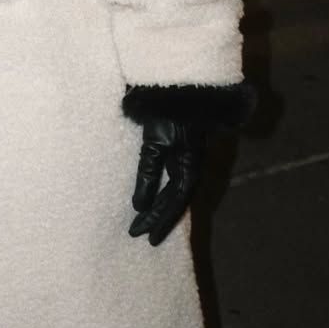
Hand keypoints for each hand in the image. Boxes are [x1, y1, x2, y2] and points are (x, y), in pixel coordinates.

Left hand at [128, 115, 204, 246]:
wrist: (181, 91)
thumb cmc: (168, 115)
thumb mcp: (155, 144)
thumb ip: (148, 173)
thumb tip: (139, 205)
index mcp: (188, 168)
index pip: (174, 203)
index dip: (160, 221)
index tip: (143, 236)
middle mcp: (190, 167)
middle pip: (174, 201)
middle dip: (157, 218)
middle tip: (138, 234)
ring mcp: (185, 159)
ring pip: (174, 192)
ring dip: (160, 208)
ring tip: (145, 223)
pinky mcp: (178, 151)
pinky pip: (172, 180)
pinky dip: (161, 192)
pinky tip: (152, 197)